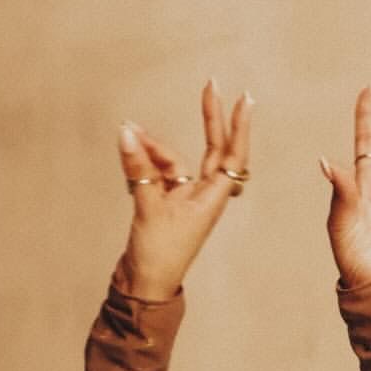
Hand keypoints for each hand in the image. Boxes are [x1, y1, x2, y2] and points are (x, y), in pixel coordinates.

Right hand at [115, 81, 252, 301]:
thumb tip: (127, 131)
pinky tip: (131, 150)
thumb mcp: (147, 207)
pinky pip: (160, 170)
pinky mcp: (168, 201)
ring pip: (177, 159)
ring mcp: (186, 197)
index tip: (243, 99)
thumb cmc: (157, 256)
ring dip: (155, 147)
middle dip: (211, 119)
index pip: (233, 158)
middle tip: (211, 85)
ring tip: (132, 137)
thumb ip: (139, 168)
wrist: (144, 285)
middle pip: (215, 151)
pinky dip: (146, 160)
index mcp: (211, 200)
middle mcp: (204, 196)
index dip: (238, 128)